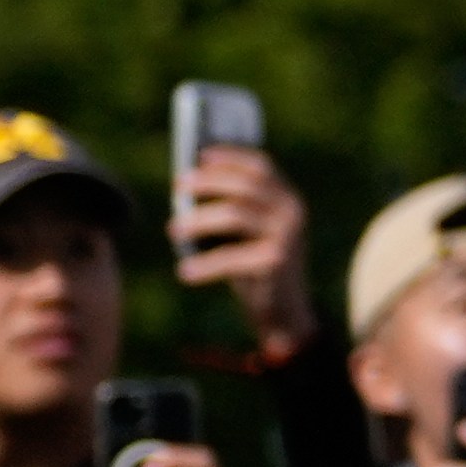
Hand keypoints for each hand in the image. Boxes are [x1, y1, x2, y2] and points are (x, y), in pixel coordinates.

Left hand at [167, 145, 315, 351]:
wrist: (285, 311)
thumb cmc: (257, 267)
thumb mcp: (249, 232)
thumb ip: (232, 208)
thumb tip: (188, 187)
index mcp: (288, 199)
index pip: (261, 166)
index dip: (231, 156)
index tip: (200, 155)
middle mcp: (292, 212)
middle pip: (246, 184)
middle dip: (208, 182)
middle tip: (178, 188)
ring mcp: (287, 237)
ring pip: (235, 214)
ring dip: (198, 219)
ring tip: (172, 229)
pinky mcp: (277, 262)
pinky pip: (231, 257)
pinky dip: (205, 265)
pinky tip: (185, 272)